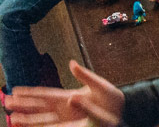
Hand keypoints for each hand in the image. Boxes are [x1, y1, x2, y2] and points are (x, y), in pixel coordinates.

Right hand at [7, 60, 124, 125]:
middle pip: (40, 107)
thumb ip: (85, 76)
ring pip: (42, 120)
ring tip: (12, 118)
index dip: (31, 93)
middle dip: (24, 105)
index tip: (15, 90)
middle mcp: (65, 108)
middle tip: (7, 103)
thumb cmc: (111, 98)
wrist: (121, 112)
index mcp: (70, 96)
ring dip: (28, 119)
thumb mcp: (100, 85)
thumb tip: (71, 63)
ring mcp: (67, 119)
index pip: (46, 94)